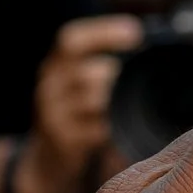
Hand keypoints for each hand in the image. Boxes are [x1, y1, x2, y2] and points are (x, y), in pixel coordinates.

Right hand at [16, 16, 142, 192]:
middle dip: (113, 76)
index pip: (72, 39)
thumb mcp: (76, 85)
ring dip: (115, 103)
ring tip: (124, 107)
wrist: (45, 161)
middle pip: (85, 73)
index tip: (136, 32)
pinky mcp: (62, 140)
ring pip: (92, 101)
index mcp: (55, 64)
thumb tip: (147, 43)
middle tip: (130, 82)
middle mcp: (49, 85)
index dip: (104, 32)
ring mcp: (52, 114)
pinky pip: (96, 129)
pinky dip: (112, 127)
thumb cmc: (75, 115)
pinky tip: (117, 128)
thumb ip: (101, 66)